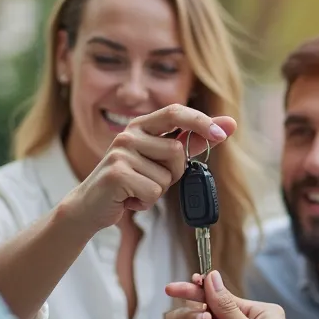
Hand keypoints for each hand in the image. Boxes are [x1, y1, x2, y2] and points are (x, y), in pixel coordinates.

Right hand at [62, 104, 235, 231]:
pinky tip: (130, 199)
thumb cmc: (130, 182)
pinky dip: (146, 202)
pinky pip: (153, 191)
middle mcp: (129, 134)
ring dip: (158, 190)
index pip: (175, 112)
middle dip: (173, 173)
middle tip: (151, 179)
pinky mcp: (116, 173)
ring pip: (166, 176)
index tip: (223, 133)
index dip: (201, 121)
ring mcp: (121, 152)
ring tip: (137, 189)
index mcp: (141, 126)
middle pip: (177, 151)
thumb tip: (228, 126)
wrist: (91, 206)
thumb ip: (191, 142)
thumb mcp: (159, 159)